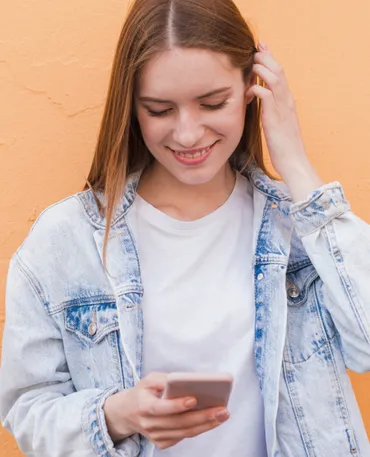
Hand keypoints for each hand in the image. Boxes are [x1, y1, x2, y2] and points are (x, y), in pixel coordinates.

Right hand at [103, 372, 229, 449]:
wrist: (127, 413)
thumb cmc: (142, 392)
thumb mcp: (148, 379)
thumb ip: (165, 379)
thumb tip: (186, 381)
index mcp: (143, 406)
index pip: (161, 408)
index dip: (177, 405)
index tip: (194, 399)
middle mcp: (149, 424)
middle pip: (179, 423)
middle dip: (203, 416)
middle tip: (221, 409)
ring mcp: (156, 436)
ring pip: (185, 432)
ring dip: (206, 424)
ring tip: (222, 414)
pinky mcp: (162, 442)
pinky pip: (184, 436)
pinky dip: (200, 428)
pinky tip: (212, 420)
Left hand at [247, 42, 322, 200]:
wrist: (293, 161)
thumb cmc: (284, 146)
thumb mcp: (278, 124)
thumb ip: (271, 111)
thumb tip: (261, 103)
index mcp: (288, 102)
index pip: (280, 74)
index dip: (271, 59)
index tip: (261, 48)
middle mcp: (287, 101)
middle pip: (279, 70)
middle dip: (266, 57)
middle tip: (255, 49)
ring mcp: (282, 108)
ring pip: (274, 78)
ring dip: (262, 68)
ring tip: (251, 64)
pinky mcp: (274, 118)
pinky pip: (266, 95)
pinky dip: (256, 89)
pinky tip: (248, 92)